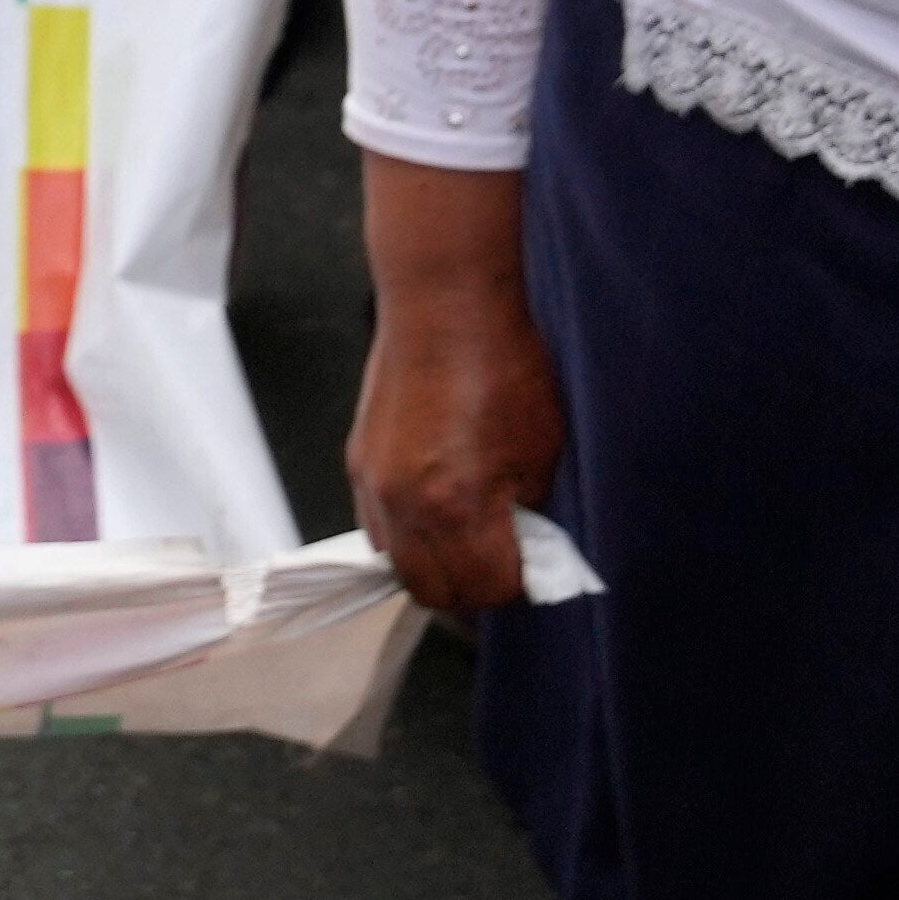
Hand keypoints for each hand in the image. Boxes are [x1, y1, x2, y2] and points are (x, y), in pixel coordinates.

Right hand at [348, 241, 566, 617]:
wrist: (442, 305)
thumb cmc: (500, 365)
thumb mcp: (541, 449)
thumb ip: (529, 510)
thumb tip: (521, 543)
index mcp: (459, 506)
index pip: (488, 590)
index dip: (517, 583)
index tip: (531, 563)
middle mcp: (406, 506)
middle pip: (434, 593)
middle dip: (472, 588)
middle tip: (498, 560)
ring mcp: (375, 486)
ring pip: (397, 566)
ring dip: (432, 565)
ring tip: (463, 535)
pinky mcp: (357, 463)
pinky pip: (377, 527)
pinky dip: (405, 533)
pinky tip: (432, 505)